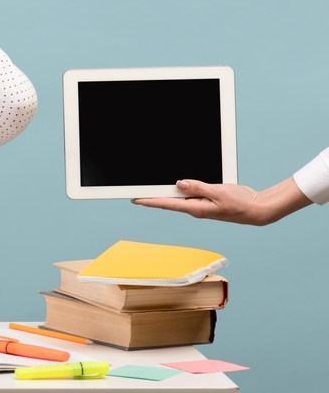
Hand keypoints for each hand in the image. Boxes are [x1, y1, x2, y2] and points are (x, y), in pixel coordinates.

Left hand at [132, 177, 311, 225]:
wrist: (257, 209)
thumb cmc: (241, 204)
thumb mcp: (218, 192)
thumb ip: (198, 187)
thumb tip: (179, 184)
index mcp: (196, 208)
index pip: (167, 204)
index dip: (150, 201)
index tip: (135, 199)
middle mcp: (196, 208)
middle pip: (170, 201)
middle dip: (154, 196)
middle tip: (137, 192)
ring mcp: (201, 204)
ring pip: (180, 196)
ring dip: (168, 191)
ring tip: (152, 186)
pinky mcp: (208, 200)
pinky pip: (191, 193)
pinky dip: (184, 188)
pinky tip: (178, 184)